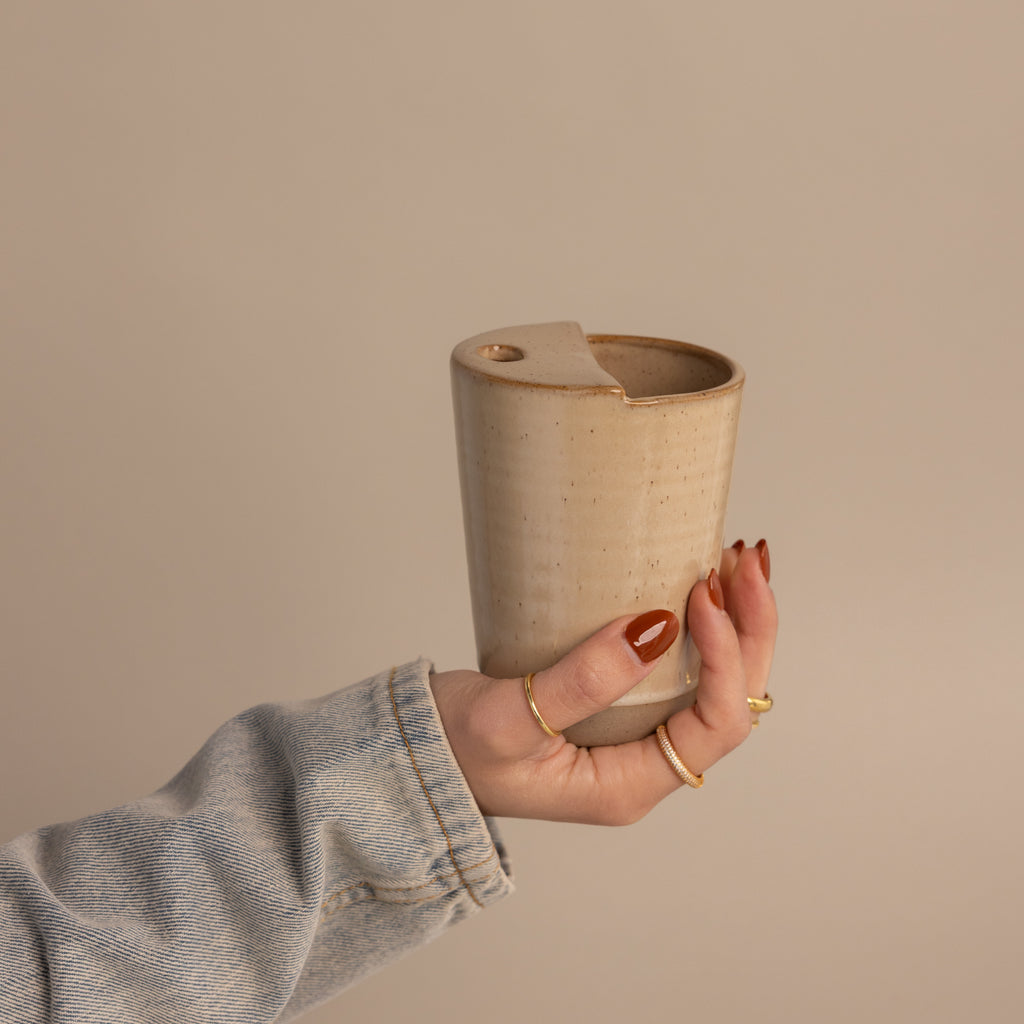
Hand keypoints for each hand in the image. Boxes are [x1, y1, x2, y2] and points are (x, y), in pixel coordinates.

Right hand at [430, 540, 776, 823]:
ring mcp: (635, 733)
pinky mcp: (620, 703)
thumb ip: (581, 681)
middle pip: (732, 699)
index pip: (715, 725)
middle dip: (749, 628)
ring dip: (736, 622)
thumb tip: (656, 628)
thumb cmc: (454, 748)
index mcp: (629, 785)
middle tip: (741, 562)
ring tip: (732, 561)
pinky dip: (701, 624)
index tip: (700, 596)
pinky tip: (698, 582)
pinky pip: (682, 667)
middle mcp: (644, 763)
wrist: (421, 751)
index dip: (725, 657)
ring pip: (716, 681)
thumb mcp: (508, 720)